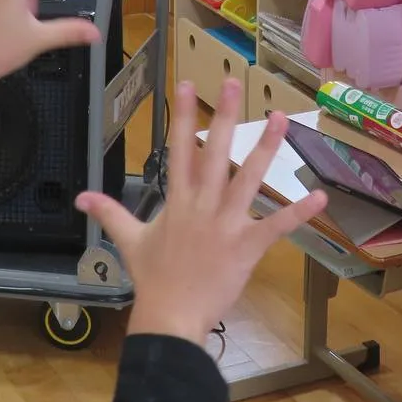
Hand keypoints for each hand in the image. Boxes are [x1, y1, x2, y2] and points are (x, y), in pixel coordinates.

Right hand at [76, 78, 328, 344]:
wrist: (170, 316)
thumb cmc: (153, 279)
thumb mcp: (129, 241)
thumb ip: (109, 212)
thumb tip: (81, 197)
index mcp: (177, 200)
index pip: (179, 148)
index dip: (184, 115)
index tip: (187, 85)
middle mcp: (202, 205)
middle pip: (215, 153)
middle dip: (225, 116)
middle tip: (234, 84)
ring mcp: (226, 224)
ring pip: (248, 178)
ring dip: (266, 148)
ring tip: (280, 119)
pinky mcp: (247, 246)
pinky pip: (276, 226)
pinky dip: (299, 213)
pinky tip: (320, 197)